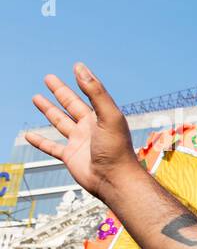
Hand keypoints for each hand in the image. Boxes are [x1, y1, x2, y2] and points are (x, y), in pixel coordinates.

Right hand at [25, 64, 137, 199]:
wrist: (115, 180)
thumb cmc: (116, 149)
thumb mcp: (108, 116)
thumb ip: (95, 92)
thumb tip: (80, 67)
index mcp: (101, 117)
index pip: (88, 95)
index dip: (80, 81)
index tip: (75, 67)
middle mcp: (90, 128)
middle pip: (71, 105)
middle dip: (60, 92)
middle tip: (48, 78)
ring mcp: (79, 142)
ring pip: (60, 122)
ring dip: (48, 110)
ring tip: (36, 98)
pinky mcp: (70, 157)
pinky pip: (51, 147)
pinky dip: (40, 141)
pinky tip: (28, 136)